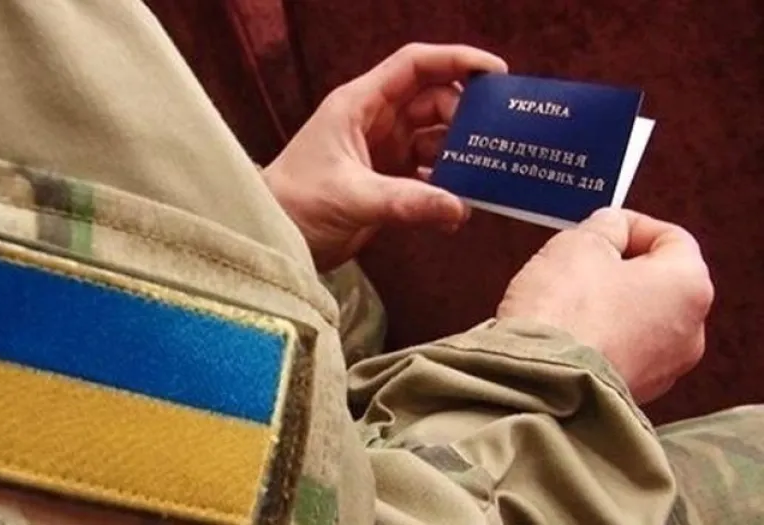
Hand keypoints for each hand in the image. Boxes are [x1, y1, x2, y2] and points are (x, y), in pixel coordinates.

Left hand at [263, 44, 507, 269]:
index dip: (456, 61)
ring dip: (459, 155)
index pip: (414, 65)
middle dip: (465, 116)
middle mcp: (375, 121)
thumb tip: (460, 208)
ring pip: (435, 138)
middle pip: (433, 101)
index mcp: (360, 105)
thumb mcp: (352, 197)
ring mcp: (383, 151)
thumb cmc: (296, 204)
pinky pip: (428, 174)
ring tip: (485, 174)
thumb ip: (406, 202)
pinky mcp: (387, 181)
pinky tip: (459, 206)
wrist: (272, 238)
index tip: (496, 72)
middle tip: (493, 140)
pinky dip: (446, 186)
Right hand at [497, 209, 713, 403]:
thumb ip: (604, 226)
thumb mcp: (579, 244)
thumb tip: (610, 228)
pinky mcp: (635, 390)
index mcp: (688, 285)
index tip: (601, 226)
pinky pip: (621, 350)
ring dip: (608, 304)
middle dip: (618, 268)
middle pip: (657, 281)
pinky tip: (567, 332)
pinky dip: (599, 337)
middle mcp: (690, 330)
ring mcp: (664, 367)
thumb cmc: (565, 313)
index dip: (631, 225)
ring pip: (639, 319)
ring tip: (566, 301)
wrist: (542, 381)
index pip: (671, 237)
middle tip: (579, 262)